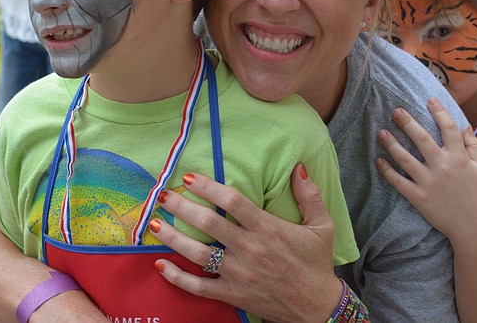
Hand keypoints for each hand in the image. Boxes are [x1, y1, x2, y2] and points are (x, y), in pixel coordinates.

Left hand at [149, 167, 342, 322]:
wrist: (318, 309)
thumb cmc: (317, 264)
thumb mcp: (323, 226)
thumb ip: (310, 196)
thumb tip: (299, 167)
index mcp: (268, 229)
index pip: (232, 201)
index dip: (208, 187)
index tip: (190, 177)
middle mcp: (249, 249)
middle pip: (208, 223)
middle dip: (181, 207)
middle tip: (163, 195)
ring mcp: (238, 274)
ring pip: (197, 253)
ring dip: (172, 237)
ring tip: (153, 223)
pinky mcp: (232, 294)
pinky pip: (198, 286)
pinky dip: (177, 277)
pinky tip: (159, 264)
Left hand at [376, 98, 476, 243]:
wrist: (473, 228)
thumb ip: (474, 147)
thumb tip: (465, 127)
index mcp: (459, 157)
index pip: (448, 128)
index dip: (438, 112)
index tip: (429, 100)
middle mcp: (442, 166)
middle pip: (421, 138)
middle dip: (406, 122)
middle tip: (395, 111)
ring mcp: (428, 181)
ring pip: (405, 157)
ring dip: (391, 143)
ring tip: (380, 132)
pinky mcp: (418, 197)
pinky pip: (398, 181)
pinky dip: (387, 171)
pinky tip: (379, 161)